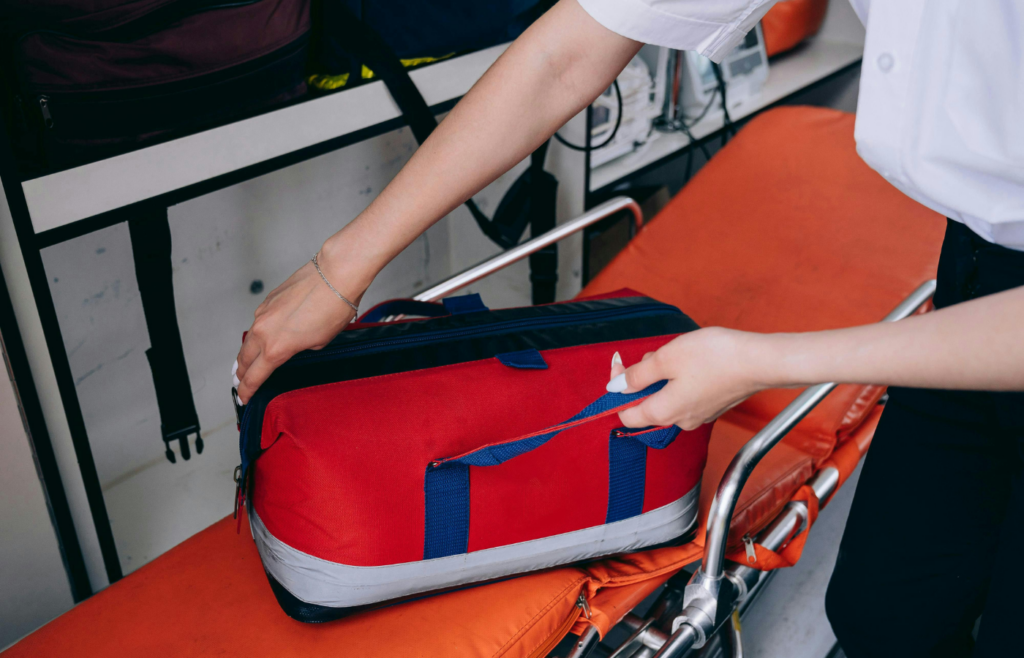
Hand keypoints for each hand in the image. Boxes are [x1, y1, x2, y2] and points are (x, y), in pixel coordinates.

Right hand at [234, 245, 367, 403]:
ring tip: (246, 363)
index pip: (254, 376)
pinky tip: (264, 336)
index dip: (247, 390)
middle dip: (241, 374)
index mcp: (276, 348)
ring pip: (249, 339)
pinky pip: (258, 321)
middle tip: (240, 383)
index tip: (244, 397)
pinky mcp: (268, 300)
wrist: (335, 275)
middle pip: (244, 359)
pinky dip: (259, 332)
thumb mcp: (320, 341)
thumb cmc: (334, 308)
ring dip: (247, 353)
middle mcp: (264, 331)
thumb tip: (294, 346)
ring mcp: (263, 314)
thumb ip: (300, 349)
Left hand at [606, 328, 771, 430]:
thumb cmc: (713, 357)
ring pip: (667, 396)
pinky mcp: (712, 406)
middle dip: (644, 377)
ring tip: (678, 354)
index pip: (626, 415)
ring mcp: (698, 415)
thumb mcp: (665, 359)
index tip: (622, 366)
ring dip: (664, 375)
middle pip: (647, 403)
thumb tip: (616, 387)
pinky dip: (682, 379)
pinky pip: (686, 395)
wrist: (758, 361)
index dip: (618, 390)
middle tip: (657, 354)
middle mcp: (679, 421)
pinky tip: (694, 361)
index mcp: (663, 413)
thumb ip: (637, 375)